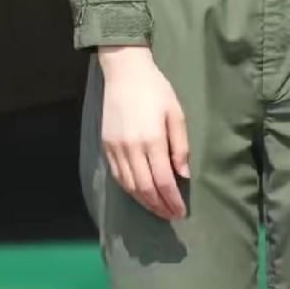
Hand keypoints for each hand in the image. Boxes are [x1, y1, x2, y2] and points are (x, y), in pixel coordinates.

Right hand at [98, 47, 189, 219]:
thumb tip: (183, 175)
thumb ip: (180, 146)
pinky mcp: (106, 146)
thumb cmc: (156, 89)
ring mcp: (116, 148)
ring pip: (129, 186)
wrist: (124, 72)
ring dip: (144, 202)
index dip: (172, 200)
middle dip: (159, 206)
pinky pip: (117, 176)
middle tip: (171, 216)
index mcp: (152, 139)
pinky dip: (129, 190)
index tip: (181, 212)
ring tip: (158, 209)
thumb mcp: (176, 113)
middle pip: (145, 188)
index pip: (163, 180)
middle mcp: (131, 148)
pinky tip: (139, 194)